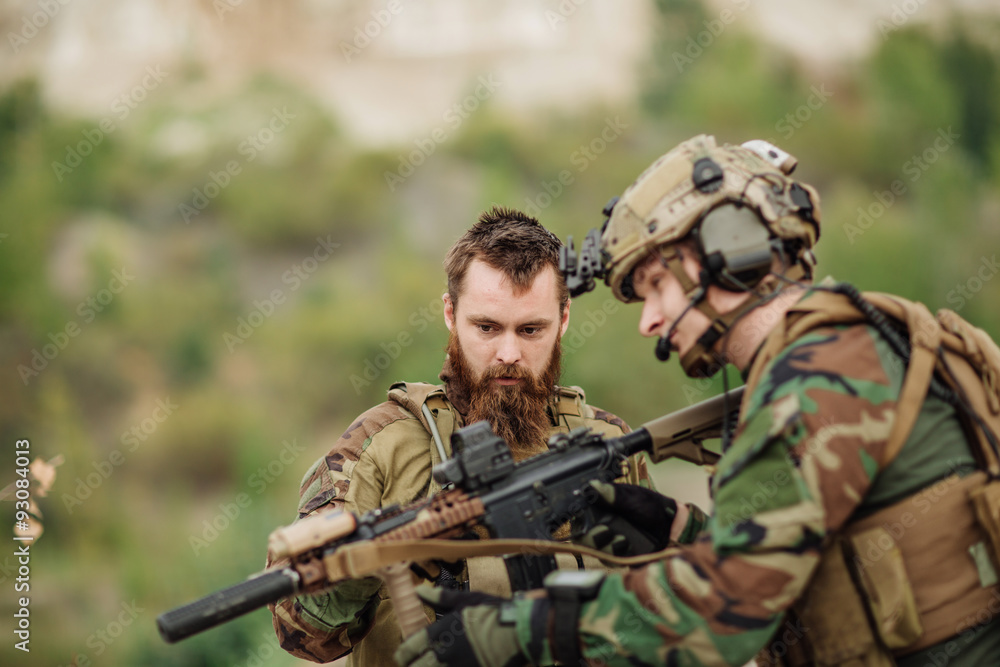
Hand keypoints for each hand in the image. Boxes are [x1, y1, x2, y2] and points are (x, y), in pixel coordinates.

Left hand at [394, 587, 525, 666]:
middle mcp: (446, 652)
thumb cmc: (494, 612)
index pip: (411, 646)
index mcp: (443, 631)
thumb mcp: (466, 600)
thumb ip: (440, 598)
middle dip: (412, 666)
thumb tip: (418, 590)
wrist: (521, 631)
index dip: (403, 652)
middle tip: (412, 664)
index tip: (402, 655)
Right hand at [575, 481, 677, 555]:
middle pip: (580, 533)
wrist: (673, 529)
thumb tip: (591, 486)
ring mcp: (607, 541)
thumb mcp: (632, 497)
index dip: (577, 516)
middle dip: (590, 535)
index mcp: (602, 506)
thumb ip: (612, 494)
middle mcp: (601, 523)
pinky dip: (614, 555)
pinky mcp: (616, 556)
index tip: (582, 517)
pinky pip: (605, 559)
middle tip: (605, 531)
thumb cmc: (653, 508)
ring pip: (591, 548)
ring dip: (604, 545)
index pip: (579, 513)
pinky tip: (627, 547)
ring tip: (622, 540)